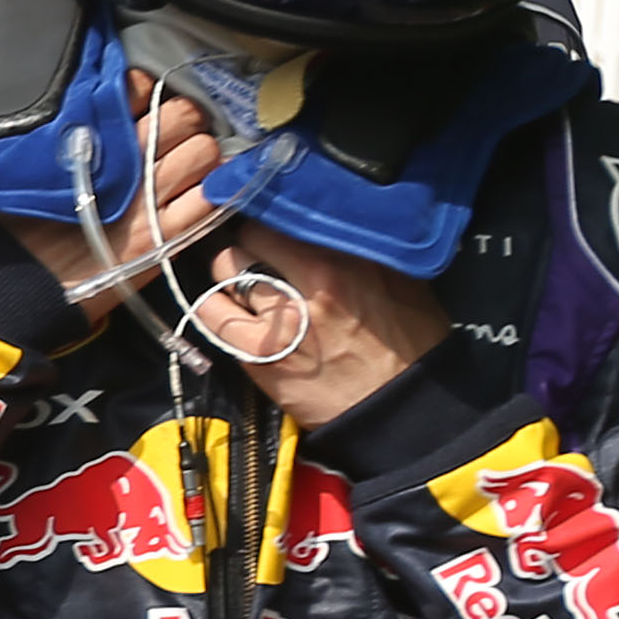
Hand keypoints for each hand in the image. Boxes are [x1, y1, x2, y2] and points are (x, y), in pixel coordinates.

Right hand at [0, 83, 221, 312]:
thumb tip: (87, 109)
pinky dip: (211, 193)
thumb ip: (60, 134)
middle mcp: (126, 163)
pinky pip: (210, 199)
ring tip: (185, 167)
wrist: (13, 285)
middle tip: (172, 136)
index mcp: (90, 138)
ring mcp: (149, 200)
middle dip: (183, 120)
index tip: (138, 106)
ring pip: (205, 151)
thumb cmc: (11, 227)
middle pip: (182, 115)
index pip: (139, 88)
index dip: (145, 93)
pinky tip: (197, 196)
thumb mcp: (25, 166)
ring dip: (201, 156)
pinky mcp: (165, 236)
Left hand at [186, 230, 446, 425]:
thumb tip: (327, 218)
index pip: (288, 211)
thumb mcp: (399, 278)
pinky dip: (212, 306)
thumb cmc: (406, 342)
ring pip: (227, 268)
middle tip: (254, 251)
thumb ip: (359, 245)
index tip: (269, 213)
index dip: (273, 211)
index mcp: (349, 256)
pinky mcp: (257, 352)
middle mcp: (314, 279)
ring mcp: (282, 316)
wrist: (400, 407)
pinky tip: (224, 308)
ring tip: (242, 281)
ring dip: (228, 271)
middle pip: (252, 234)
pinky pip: (212, 314)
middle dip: (249, 240)